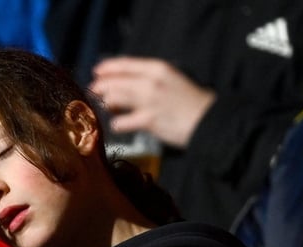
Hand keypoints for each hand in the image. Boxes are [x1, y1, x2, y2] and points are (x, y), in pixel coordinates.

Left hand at [90, 57, 215, 147]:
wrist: (208, 120)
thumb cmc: (189, 101)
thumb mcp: (171, 79)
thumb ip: (149, 78)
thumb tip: (124, 83)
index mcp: (158, 68)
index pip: (125, 64)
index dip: (107, 68)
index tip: (96, 72)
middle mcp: (151, 81)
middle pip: (115, 81)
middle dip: (100, 87)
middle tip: (94, 93)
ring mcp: (149, 100)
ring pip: (114, 99)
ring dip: (106, 104)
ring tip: (107, 108)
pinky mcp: (148, 120)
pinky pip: (121, 122)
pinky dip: (117, 124)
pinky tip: (118, 125)